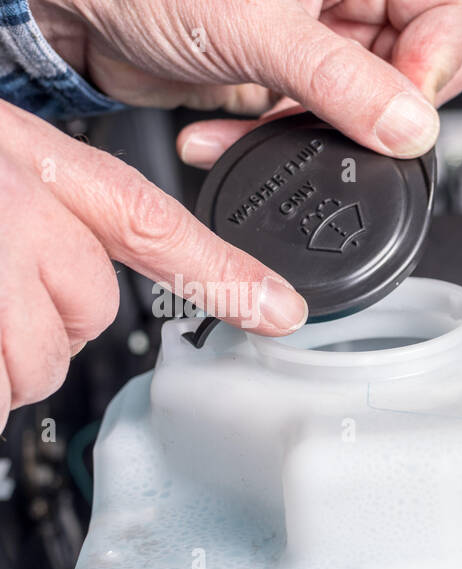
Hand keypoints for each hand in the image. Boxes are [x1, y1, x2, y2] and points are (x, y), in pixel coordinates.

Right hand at [0, 99, 309, 419]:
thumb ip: (45, 200)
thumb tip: (83, 261)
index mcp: (37, 162)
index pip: (152, 223)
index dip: (223, 276)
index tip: (283, 311)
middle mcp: (21, 208)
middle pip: (93, 313)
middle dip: (49, 321)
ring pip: (43, 362)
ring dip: (6, 359)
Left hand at [31, 0, 461, 164]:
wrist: (68, 8)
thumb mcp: (257, 30)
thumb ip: (343, 84)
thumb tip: (412, 128)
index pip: (448, 12)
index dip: (436, 62)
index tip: (405, 107)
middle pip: (416, 64)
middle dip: (376, 109)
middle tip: (342, 123)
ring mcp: (315, 39)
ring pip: (364, 104)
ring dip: (314, 134)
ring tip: (271, 129)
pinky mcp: (283, 77)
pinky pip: (309, 124)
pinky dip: (271, 140)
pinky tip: (230, 135)